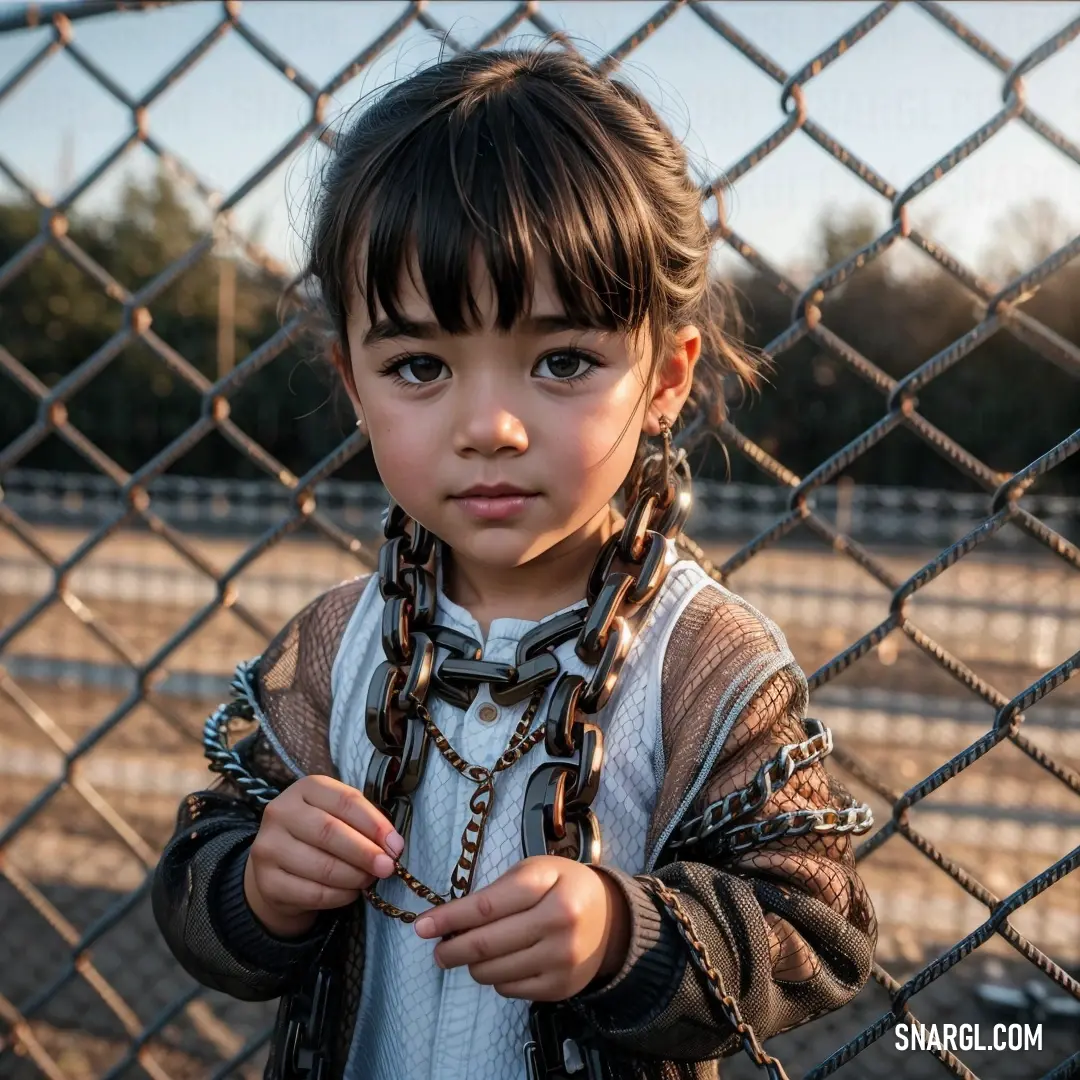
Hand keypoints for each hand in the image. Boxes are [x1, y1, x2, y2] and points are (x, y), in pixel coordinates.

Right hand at [244, 774, 402, 937]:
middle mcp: (281, 812)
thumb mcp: (339, 817)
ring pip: (321, 866)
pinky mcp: (267, 882)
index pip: (345, 800)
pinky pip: (311, 893)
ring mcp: (268, 847)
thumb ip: (363, 824)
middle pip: (329, 831)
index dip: (374, 823)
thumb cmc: (319, 835)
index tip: (395, 844)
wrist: (278, 867)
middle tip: (387, 867)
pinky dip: (339, 896)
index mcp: (305, 788)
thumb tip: (392, 846)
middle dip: (365, 852)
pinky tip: (351, 893)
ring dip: (354, 876)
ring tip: (369, 880)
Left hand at [413, 856, 629, 1000]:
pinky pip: (509, 989)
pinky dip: (497, 977)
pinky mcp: (560, 988)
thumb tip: (450, 920)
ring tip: (473, 952)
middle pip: (486, 944)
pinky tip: (503, 962)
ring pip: (493, 972)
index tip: (421, 926)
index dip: (449, 918)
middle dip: (451, 949)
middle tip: (437, 950)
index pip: (486, 907)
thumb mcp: (535, 871)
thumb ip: (496, 892)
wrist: (611, 919)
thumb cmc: (563, 886)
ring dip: (472, 964)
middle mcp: (557, 925)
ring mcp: (560, 960)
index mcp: (548, 887)